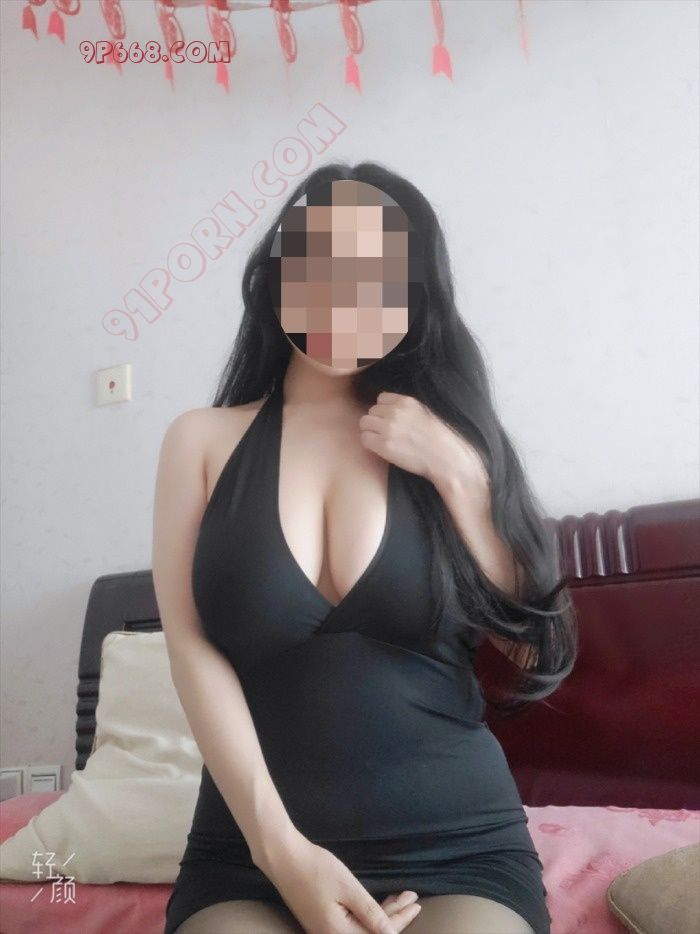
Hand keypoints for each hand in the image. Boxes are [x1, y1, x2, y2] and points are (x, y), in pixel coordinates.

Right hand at [257, 830, 420, 933]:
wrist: (282, 857)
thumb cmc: (316, 869)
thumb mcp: (348, 888)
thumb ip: (371, 914)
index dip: (400, 921)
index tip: (416, 904)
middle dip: (395, 916)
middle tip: (412, 898)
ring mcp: (324, 931)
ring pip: (362, 928)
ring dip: (383, 914)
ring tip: (401, 897)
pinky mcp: (321, 921)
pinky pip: (351, 923)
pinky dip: (368, 913)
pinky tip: (380, 903)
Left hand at [359, 391, 489, 491]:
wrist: (445, 458)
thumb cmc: (438, 438)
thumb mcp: (424, 412)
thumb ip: (405, 408)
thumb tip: (387, 410)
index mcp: (406, 401)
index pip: (381, 398)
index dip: (383, 410)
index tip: (389, 420)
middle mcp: (395, 412)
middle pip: (371, 411)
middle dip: (376, 421)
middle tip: (386, 434)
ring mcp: (388, 428)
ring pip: (364, 423)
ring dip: (370, 431)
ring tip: (382, 441)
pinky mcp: (383, 445)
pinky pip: (364, 439)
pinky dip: (370, 443)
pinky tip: (381, 449)